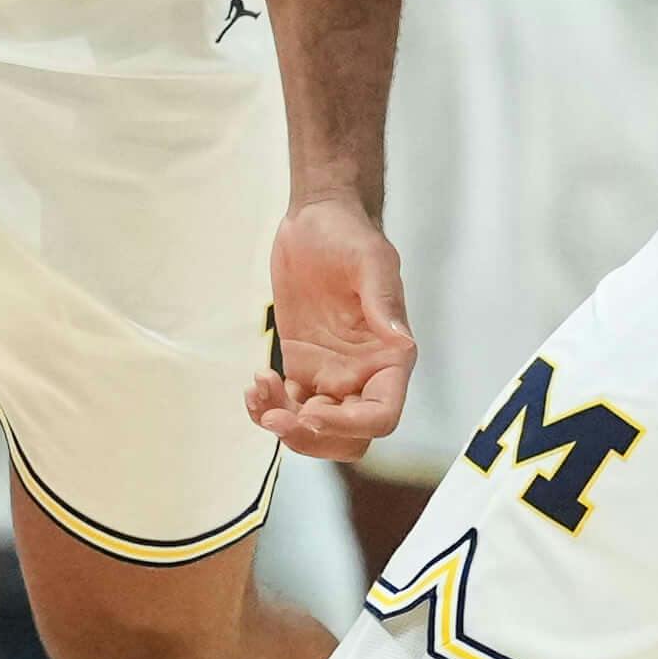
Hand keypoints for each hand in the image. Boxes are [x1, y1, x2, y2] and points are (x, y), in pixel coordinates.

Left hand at [250, 194, 412, 460]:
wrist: (315, 219)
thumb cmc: (348, 235)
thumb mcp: (370, 261)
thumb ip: (384, 301)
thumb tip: (402, 342)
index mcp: (390, 356)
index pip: (382, 414)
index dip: (350, 426)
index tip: (312, 411)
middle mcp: (364, 373)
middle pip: (348, 438)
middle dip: (312, 439)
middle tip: (277, 416)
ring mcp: (332, 374)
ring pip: (315, 430)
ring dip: (285, 426)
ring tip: (259, 390)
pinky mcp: (303, 367)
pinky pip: (288, 407)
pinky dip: (268, 408)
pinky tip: (255, 384)